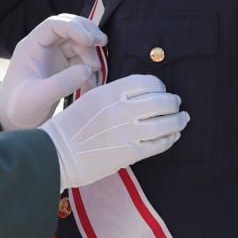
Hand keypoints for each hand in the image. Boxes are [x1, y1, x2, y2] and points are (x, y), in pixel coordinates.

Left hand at [0, 14, 105, 130]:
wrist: (16, 123)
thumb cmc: (18, 108)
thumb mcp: (37, 97)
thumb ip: (61, 83)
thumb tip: (88, 69)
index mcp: (32, 46)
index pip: (54, 25)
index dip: (74, 27)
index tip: (90, 41)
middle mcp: (44, 47)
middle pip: (69, 28)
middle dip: (87, 34)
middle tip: (103, 44)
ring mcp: (54, 57)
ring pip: (78, 43)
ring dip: (91, 53)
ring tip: (96, 71)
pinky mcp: (63, 69)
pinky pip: (82, 60)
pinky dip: (90, 69)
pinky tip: (92, 84)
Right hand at [41, 73, 186, 189]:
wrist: (55, 155)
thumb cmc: (68, 127)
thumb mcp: (87, 99)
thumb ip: (112, 95)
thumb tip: (137, 95)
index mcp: (109, 92)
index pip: (147, 82)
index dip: (159, 87)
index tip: (161, 91)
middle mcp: (121, 110)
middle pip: (161, 100)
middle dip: (173, 102)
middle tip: (176, 105)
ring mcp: (127, 132)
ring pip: (165, 123)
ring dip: (178, 120)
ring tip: (182, 119)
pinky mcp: (130, 153)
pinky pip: (159, 144)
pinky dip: (170, 139)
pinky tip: (172, 136)